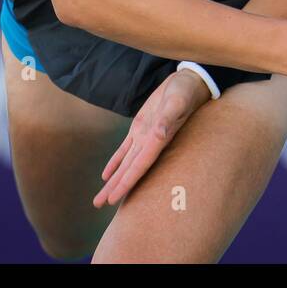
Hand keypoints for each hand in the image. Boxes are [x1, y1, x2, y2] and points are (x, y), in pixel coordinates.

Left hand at [92, 69, 212, 208]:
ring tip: (100, 197)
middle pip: (129, 171)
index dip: (126, 182)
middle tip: (98, 204)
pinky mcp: (140, 127)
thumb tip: (160, 135)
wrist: (188, 82)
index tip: (113, 198)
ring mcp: (144, 136)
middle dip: (115, 188)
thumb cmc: (184, 91)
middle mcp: (150, 143)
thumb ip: (168, 118)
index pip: (139, 166)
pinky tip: (106, 175)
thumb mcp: (177, 101)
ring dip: (113, 180)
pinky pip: (125, 149)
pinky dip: (115, 162)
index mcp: (158, 140)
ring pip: (125, 163)